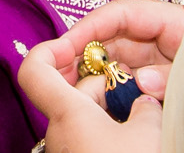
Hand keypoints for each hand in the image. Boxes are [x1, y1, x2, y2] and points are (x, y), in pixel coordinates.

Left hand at [19, 0, 183, 151]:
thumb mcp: (149, 132)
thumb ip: (146, 102)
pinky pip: (89, 132)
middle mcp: (59, 129)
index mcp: (67, 113)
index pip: (34, 67)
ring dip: (108, 102)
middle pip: (67, 87)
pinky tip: (137, 130)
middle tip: (131, 76)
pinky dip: (108, 123)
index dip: (52, 47)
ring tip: (143, 105)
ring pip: (81, 111)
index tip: (77, 41)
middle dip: (99, 77)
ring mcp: (67, 147)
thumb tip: (145, 95)